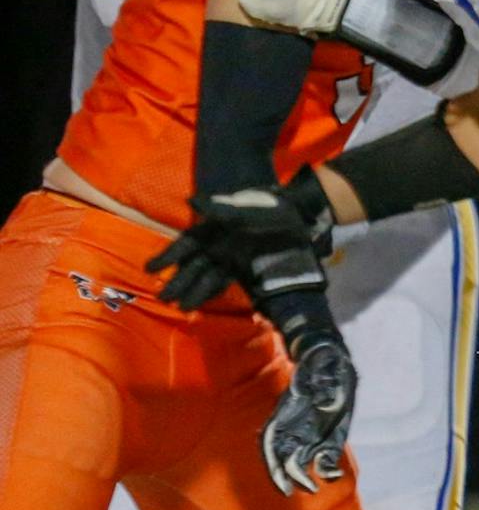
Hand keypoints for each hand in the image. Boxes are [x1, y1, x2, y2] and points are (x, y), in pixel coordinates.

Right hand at [147, 180, 331, 311]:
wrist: (297, 217)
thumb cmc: (269, 207)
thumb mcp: (246, 207)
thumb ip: (221, 209)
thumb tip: (192, 202)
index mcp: (212, 228)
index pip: (185, 244)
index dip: (168, 256)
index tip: (150, 269)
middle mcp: (217, 245)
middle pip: (193, 265)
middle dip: (178, 281)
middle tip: (163, 298)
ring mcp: (230, 258)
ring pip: (207, 277)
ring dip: (194, 291)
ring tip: (180, 307)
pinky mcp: (245, 269)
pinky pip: (225, 282)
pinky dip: (213, 292)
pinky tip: (201, 303)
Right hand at [262, 328, 357, 494]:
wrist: (331, 360)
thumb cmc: (324, 362)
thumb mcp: (323, 369)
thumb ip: (321, 385)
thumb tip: (322, 402)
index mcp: (287, 412)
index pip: (271, 443)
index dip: (272, 463)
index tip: (279, 480)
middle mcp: (294, 426)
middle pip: (282, 456)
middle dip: (286, 475)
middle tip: (297, 490)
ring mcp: (308, 433)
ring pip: (298, 461)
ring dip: (303, 477)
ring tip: (313, 488)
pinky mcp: (326, 437)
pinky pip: (322, 457)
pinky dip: (326, 469)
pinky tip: (334, 475)